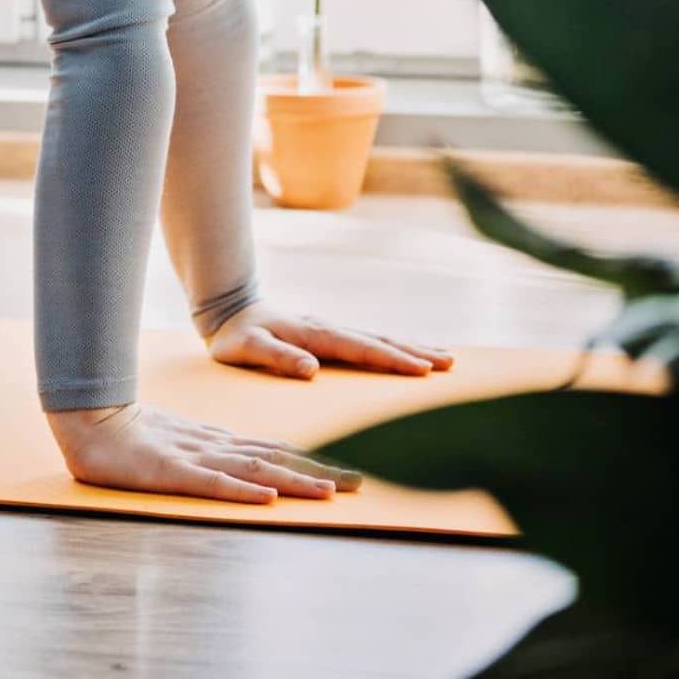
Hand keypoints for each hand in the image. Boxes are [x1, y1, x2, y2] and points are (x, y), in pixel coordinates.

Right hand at [46, 400, 363, 503]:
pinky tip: (266, 499)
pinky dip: (242, 492)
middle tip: (358, 485)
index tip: (348, 475)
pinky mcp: (171, 473)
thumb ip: (211, 451)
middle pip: (274, 460)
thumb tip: (248, 467)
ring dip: (293, 482)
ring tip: (328, 492)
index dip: (311, 462)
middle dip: (318, 473)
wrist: (88, 420)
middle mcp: (213, 448)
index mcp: (216, 442)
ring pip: (253, 471)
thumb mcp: (180, 441)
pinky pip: (211, 484)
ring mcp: (194, 459)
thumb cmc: (130, 433)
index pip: (273, 453)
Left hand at [207, 300, 453, 378]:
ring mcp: (330, 329)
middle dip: (415, 352)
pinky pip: (368, 340)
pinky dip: (393, 345)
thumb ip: (277, 357)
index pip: (360, 349)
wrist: (228, 309)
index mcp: (314, 335)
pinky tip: (409, 352)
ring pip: (378, 338)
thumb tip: (312, 369)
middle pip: (379, 340)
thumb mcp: (246, 349)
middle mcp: (328, 329)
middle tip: (450, 364)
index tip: (422, 369)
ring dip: (411, 347)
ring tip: (445, 358)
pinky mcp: (329, 334)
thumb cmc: (235, 336)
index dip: (391, 360)